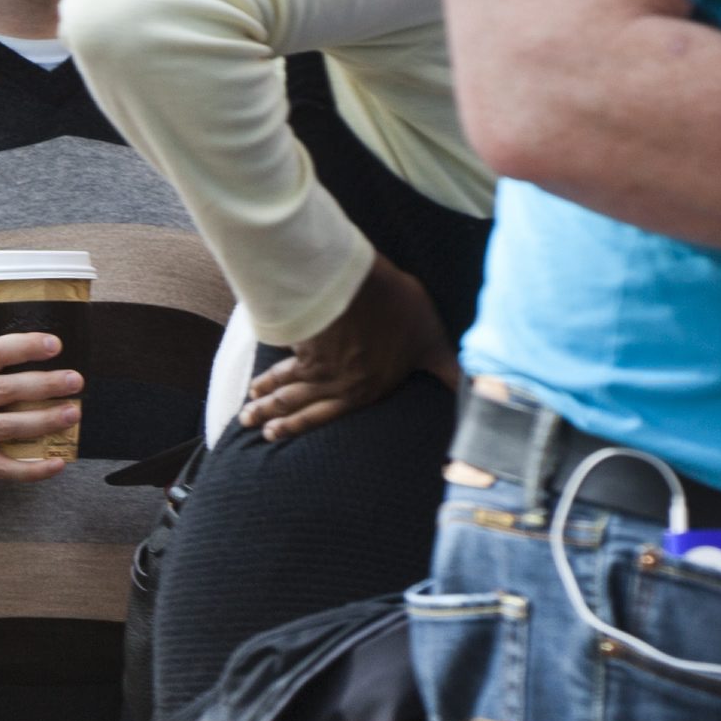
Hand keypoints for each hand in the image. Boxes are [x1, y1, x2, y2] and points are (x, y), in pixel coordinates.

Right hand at [0, 330, 78, 489]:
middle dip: (44, 384)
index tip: (55, 345)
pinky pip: (2, 467)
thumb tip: (42, 355)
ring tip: (72, 414)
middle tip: (75, 381)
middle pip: (4, 390)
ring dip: (44, 420)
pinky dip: (32, 468)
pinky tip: (57, 462)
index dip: (24, 347)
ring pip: (7, 427)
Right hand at [243, 256, 454, 439]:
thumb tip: (474, 387)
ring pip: (281, 384)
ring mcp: (311, 361)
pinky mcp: (297, 339)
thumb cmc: (397, 312)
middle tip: (247, 424)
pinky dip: (266, 368)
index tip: (273, 435)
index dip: (297, 426)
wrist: (352, 285)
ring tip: (246, 405)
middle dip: (269, 416)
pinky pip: (280, 358)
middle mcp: (332, 382)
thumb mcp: (431, 340)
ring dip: (262, 396)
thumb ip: (447, 366)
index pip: (323, 416)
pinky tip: (256, 373)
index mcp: (363, 389)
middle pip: (292, 404)